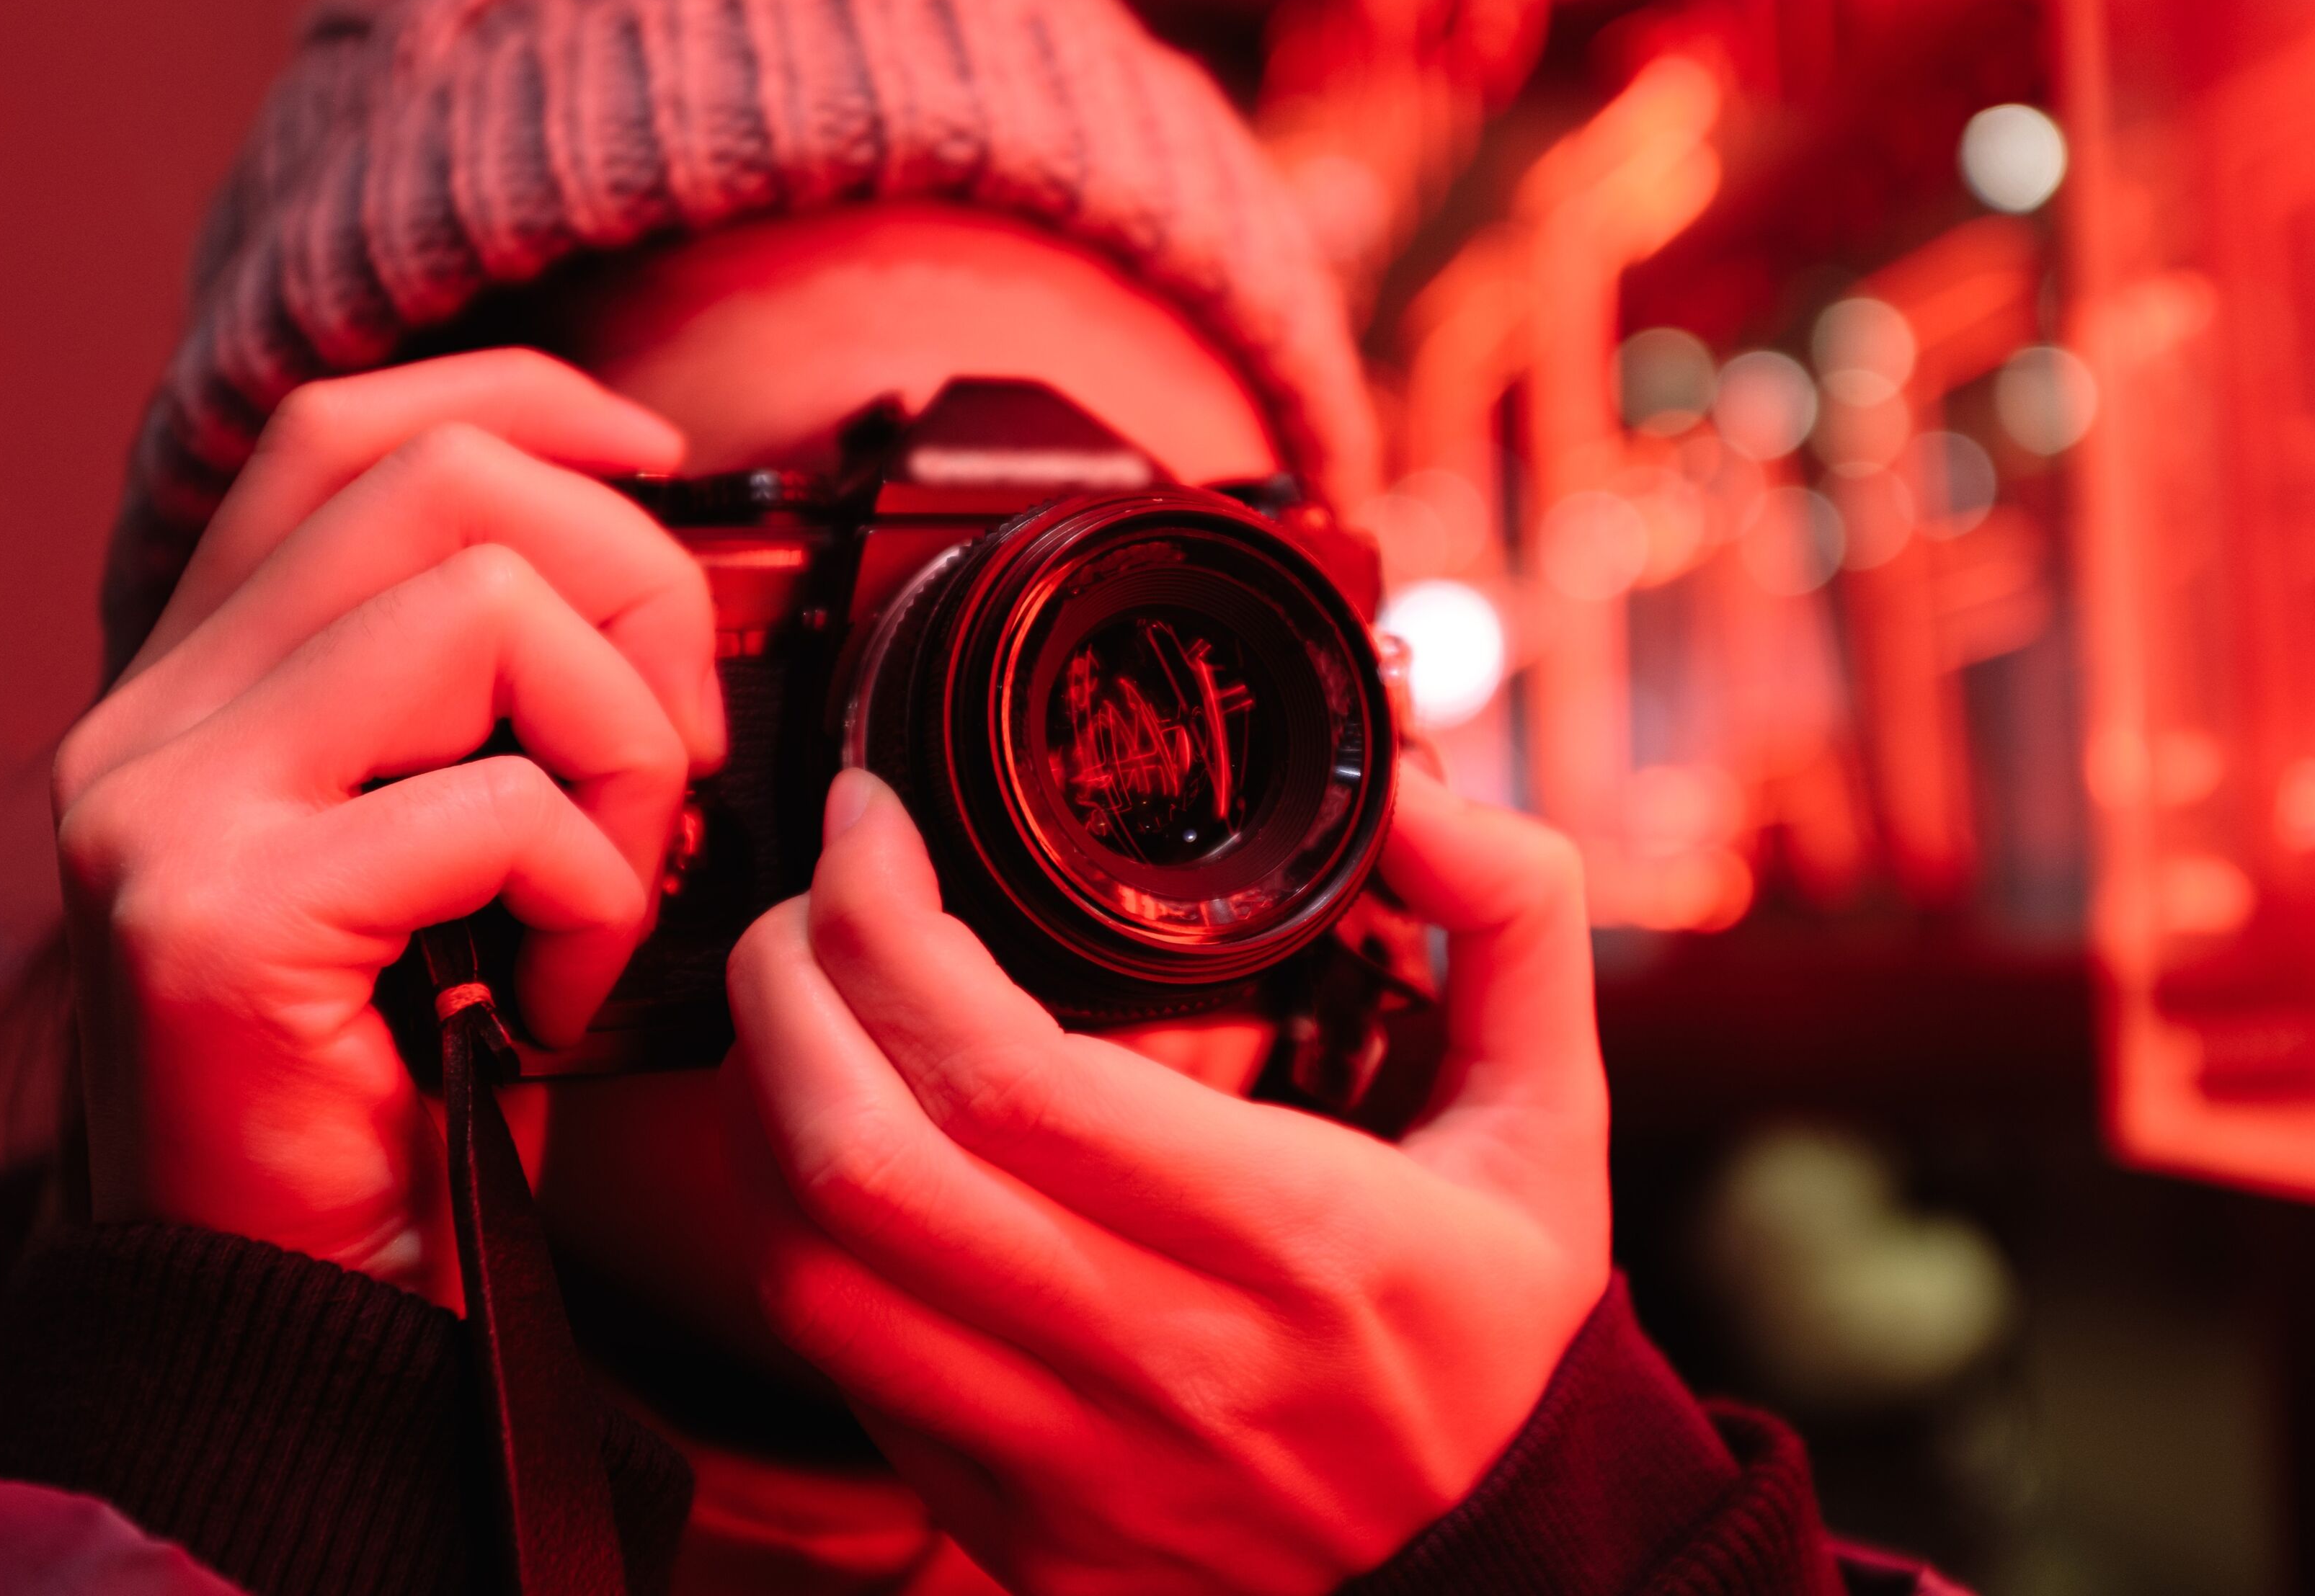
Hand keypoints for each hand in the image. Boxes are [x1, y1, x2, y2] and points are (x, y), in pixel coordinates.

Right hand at [52, 353, 719, 1302]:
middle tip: (673, 761)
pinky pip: (496, 804)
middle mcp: (150, 719)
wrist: (299, 1305)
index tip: (661, 463)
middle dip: (633, 590)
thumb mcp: (449, 843)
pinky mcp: (217, 918)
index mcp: (201, 680)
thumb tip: (652, 535)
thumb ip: (483, 693)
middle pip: (441, 484)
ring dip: (627, 751)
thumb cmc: (412, 1075)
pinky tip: (557, 996)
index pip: (346, 431)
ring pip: (487, 609)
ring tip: (611, 895)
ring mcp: (165, 809)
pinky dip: (593, 892)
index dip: (524, 406)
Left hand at [719, 763, 1612, 1595]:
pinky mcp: (1021, 1534)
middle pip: (875, 1168)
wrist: (1496, 1576)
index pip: (1016, 1079)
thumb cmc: (1497, 1331)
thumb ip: (1515, 920)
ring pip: (822, 1282)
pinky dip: (802, 1240)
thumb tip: (1415, 796)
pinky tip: (829, 1149)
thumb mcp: (1551, 1117)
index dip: (894, 931)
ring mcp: (1081, 1470)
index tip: (872, 830)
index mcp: (1303, 1240)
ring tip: (794, 1014)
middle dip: (788, 995)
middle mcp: (1173, 1366)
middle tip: (806, 904)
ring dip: (763, 1117)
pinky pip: (848, 1376)